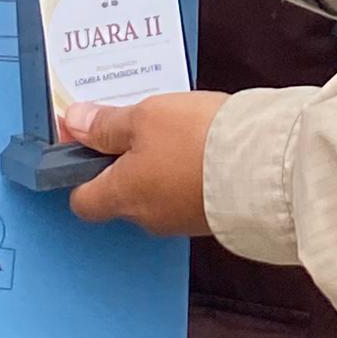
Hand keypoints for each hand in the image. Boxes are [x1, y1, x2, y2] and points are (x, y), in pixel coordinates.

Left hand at [60, 89, 227, 233]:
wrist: (262, 167)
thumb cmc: (196, 141)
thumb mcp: (144, 117)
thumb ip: (107, 124)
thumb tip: (73, 124)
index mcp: (122, 196)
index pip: (82, 201)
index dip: (79, 172)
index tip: (86, 142)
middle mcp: (147, 217)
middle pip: (120, 194)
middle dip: (124, 161)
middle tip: (136, 123)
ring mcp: (181, 220)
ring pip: (156, 191)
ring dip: (159, 164)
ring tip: (175, 127)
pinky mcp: (210, 215)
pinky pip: (186, 192)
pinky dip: (187, 170)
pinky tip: (200, 143)